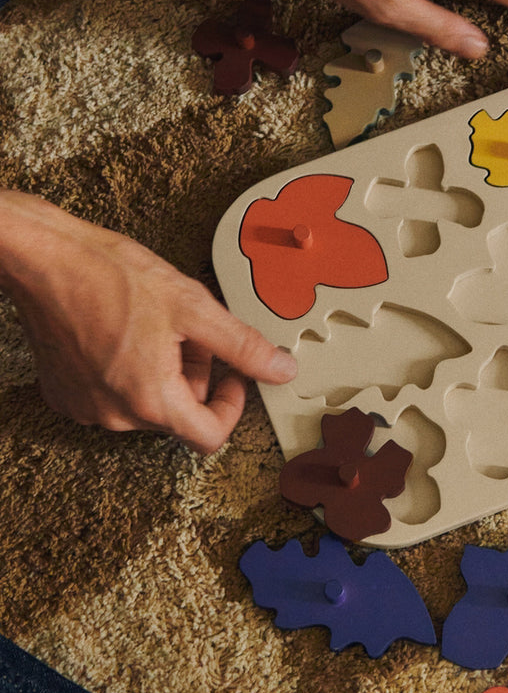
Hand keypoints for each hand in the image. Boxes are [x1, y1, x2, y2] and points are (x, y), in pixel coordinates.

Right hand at [0, 191, 296, 453]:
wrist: (40, 257)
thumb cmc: (108, 276)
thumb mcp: (194, 307)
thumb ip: (244, 347)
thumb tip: (282, 371)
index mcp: (152, 401)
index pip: (210, 436)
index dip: (232, 406)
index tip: (235, 377)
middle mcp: (115, 415)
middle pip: (180, 414)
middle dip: (197, 376)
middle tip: (190, 332)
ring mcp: (86, 407)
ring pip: (148, 403)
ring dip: (165, 372)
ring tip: (156, 326)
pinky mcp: (65, 393)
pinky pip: (114, 395)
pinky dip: (129, 371)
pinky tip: (124, 332)